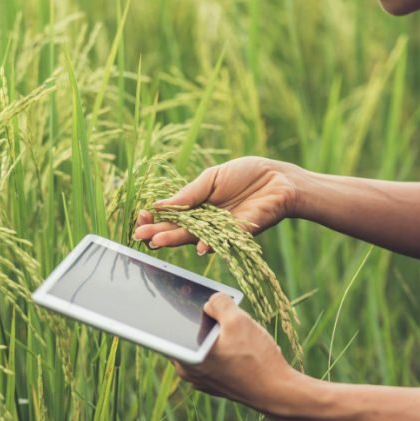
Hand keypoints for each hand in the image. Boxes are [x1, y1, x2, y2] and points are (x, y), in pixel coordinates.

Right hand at [134, 157, 296, 253]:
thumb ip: (189, 194)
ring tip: (157, 241)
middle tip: (140, 235)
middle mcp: (207, 222)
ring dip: (176, 240)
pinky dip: (212, 243)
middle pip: (178, 230)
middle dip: (158, 232)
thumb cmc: (246, 174)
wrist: (279, 179)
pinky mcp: (240, 234)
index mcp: (198, 206)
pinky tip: (199, 246)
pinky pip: (224, 240)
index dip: (156, 217)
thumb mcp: (211, 178)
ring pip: (195, 237)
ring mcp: (222, 230)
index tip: (142, 216)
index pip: (171, 216)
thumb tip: (159, 205)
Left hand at [172, 293, 304, 416]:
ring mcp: (201, 379)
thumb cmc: (256, 359)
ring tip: (238, 328)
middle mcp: (188, 371)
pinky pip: (214, 357)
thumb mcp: (238, 320)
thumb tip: (210, 300)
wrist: (278, 392)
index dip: (175, 309)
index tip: (183, 295)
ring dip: (217, 333)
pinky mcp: (216, 383)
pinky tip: (243, 344)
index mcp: (185, 357)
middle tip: (219, 308)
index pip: (168, 327)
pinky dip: (224, 347)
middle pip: (189, 334)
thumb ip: (219, 303)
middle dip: (203, 319)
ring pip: (204, 345)